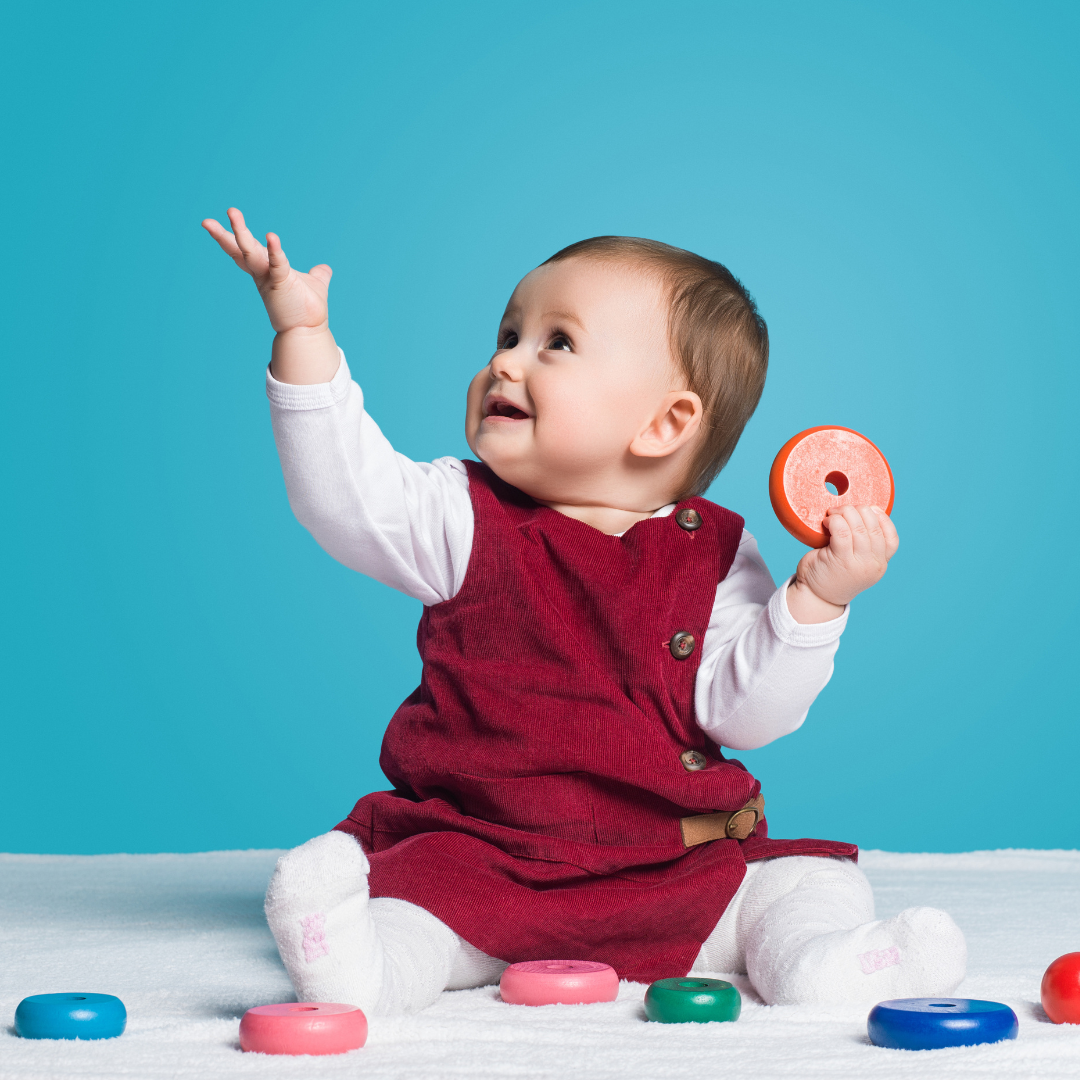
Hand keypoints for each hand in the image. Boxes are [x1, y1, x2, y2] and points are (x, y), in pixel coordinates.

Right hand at [202, 208, 331, 333]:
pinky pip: (277, 264)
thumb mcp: (313, 285)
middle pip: (239, 251)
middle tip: (206, 221)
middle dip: (224, 235)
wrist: (309, 331)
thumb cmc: (306, 309)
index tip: (216, 223)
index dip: (230, 238)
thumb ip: (317, 274)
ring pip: (250, 253)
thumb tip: (325, 269)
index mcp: (265, 271)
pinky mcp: (281, 283)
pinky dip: (274, 250)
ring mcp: (269, 278)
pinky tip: (271, 236)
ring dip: (241, 233)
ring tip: (232, 213)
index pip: (244, 251)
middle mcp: (262, 274)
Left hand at [786, 505, 899, 622]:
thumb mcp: (857, 563)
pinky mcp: (840, 560)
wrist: (816, 597)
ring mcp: (858, 563)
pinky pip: (841, 531)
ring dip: (844, 513)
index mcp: (880, 564)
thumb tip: (859, 513)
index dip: (882, 519)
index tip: (868, 510)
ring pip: (858, 526)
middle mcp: (873, 564)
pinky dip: (834, 520)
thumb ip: (864, 546)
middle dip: (859, 510)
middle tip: (842, 510)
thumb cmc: (833, 574)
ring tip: (832, 514)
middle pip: (874, 527)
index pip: (892, 538)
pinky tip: (826, 522)